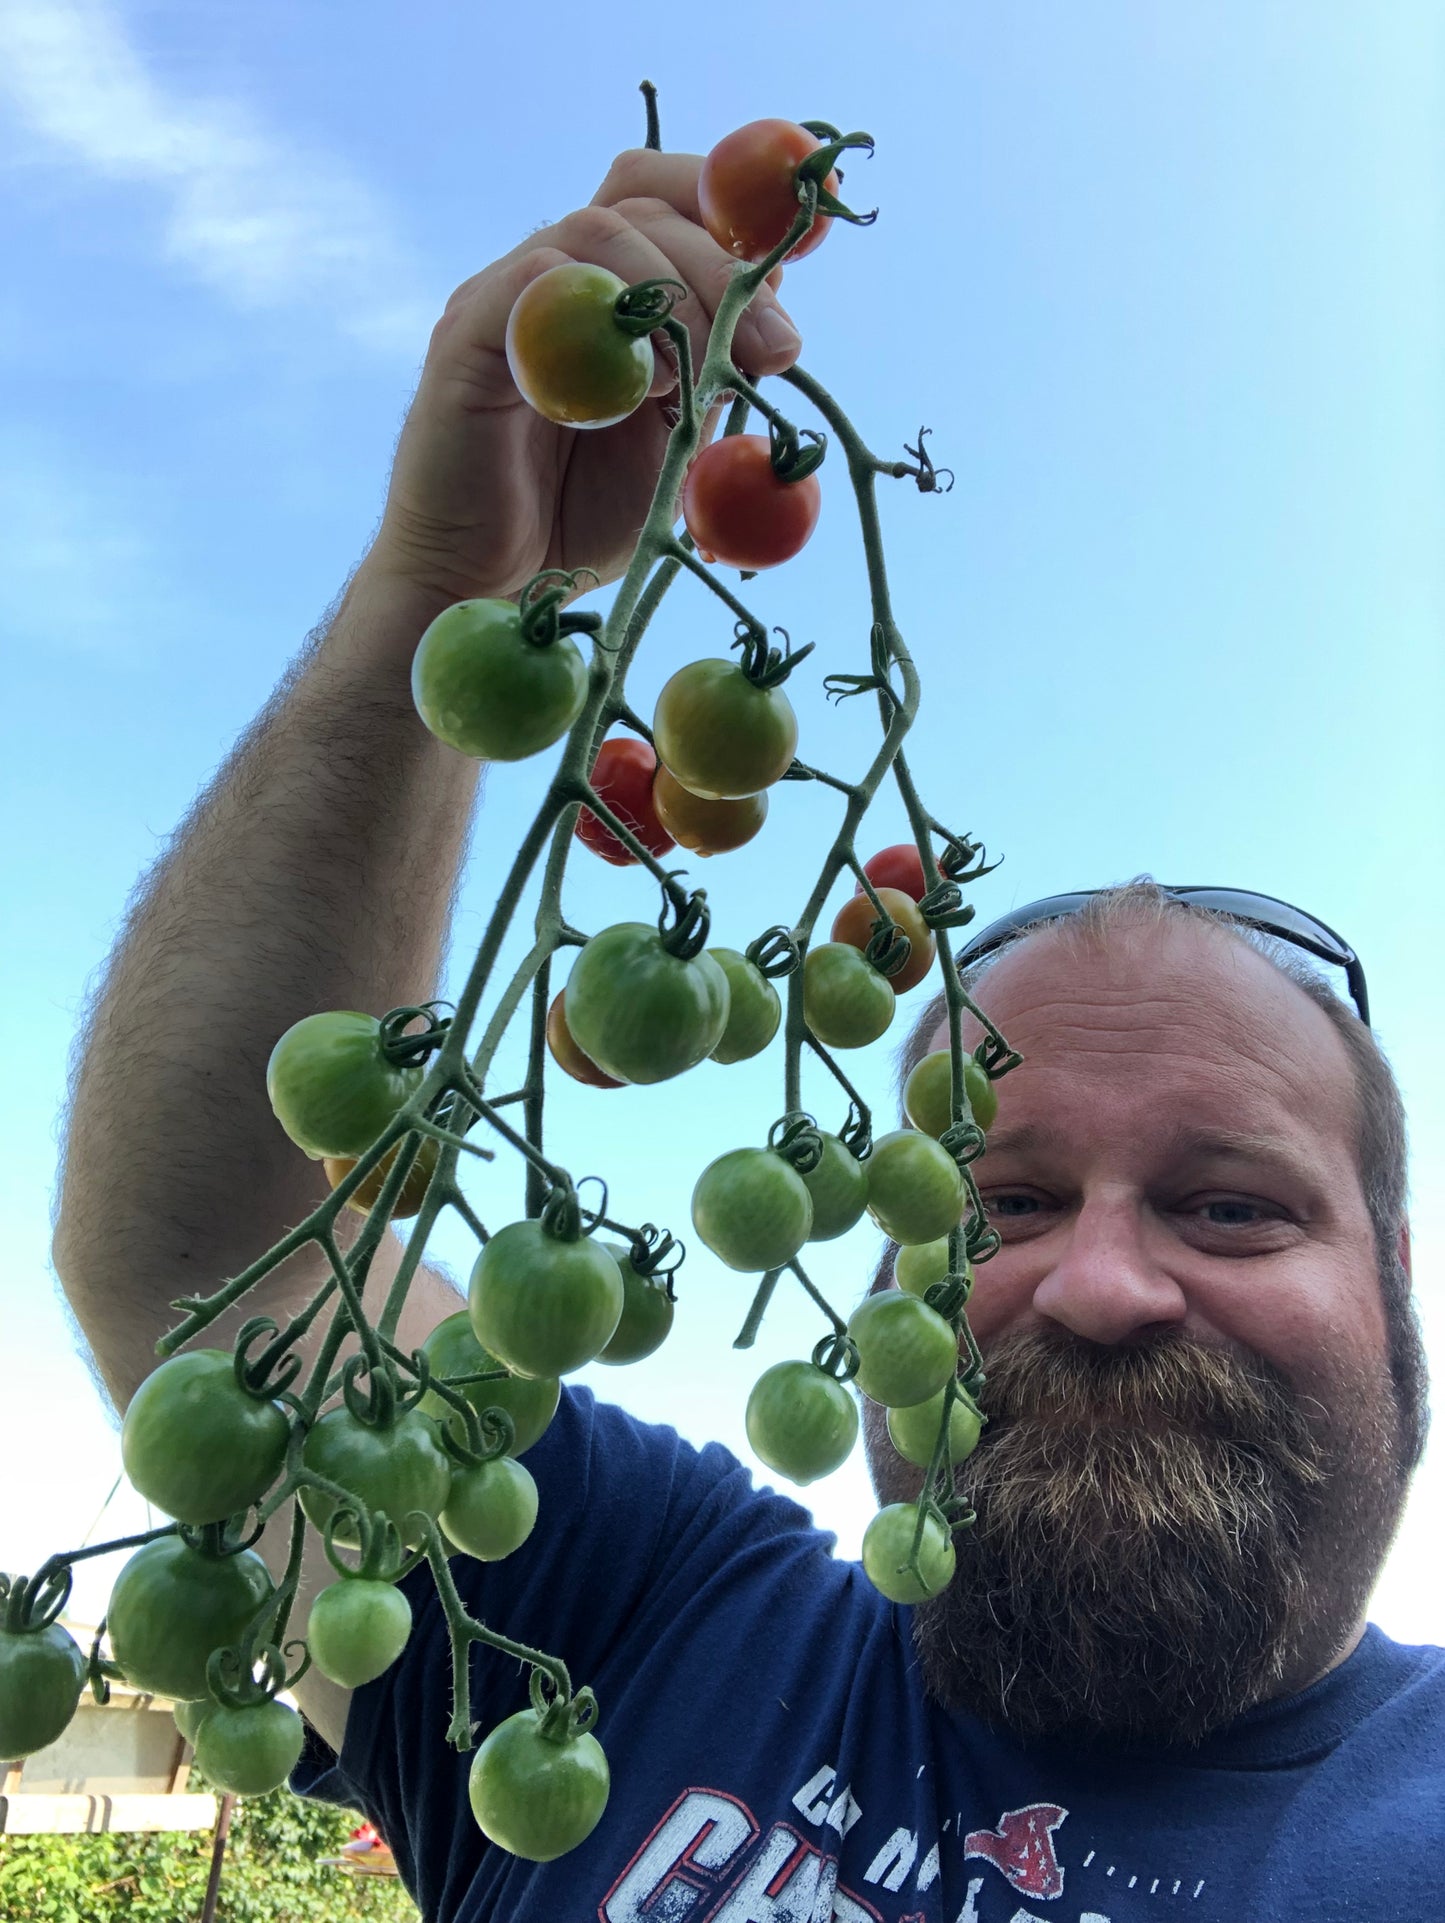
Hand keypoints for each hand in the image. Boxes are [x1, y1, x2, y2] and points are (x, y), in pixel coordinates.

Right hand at [367, 149, 801, 607]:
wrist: (500, 583)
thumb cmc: (581, 517)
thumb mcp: (677, 446)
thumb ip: (715, 383)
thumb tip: (779, 332)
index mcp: (608, 290)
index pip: (664, 194)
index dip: (730, 205)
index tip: (797, 256)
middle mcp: (555, 277)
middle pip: (643, 204)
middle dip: (724, 269)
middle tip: (774, 349)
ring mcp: (507, 299)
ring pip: (598, 232)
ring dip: (673, 295)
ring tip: (696, 380)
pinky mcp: (467, 336)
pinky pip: (532, 287)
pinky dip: (598, 326)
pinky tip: (633, 390)